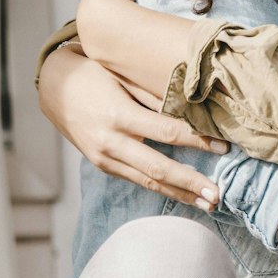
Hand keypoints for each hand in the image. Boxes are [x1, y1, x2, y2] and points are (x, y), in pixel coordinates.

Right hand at [38, 43, 226, 208]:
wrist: (53, 86)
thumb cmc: (94, 72)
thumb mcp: (123, 76)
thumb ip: (155, 95)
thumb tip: (195, 107)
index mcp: (118, 116)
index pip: (167, 132)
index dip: (198, 141)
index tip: (224, 147)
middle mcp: (110, 142)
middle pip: (158, 168)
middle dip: (190, 183)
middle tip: (218, 195)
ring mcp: (104, 157)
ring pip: (147, 181)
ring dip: (180, 194)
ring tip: (207, 204)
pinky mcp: (102, 165)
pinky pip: (136, 179)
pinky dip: (161, 188)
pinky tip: (183, 194)